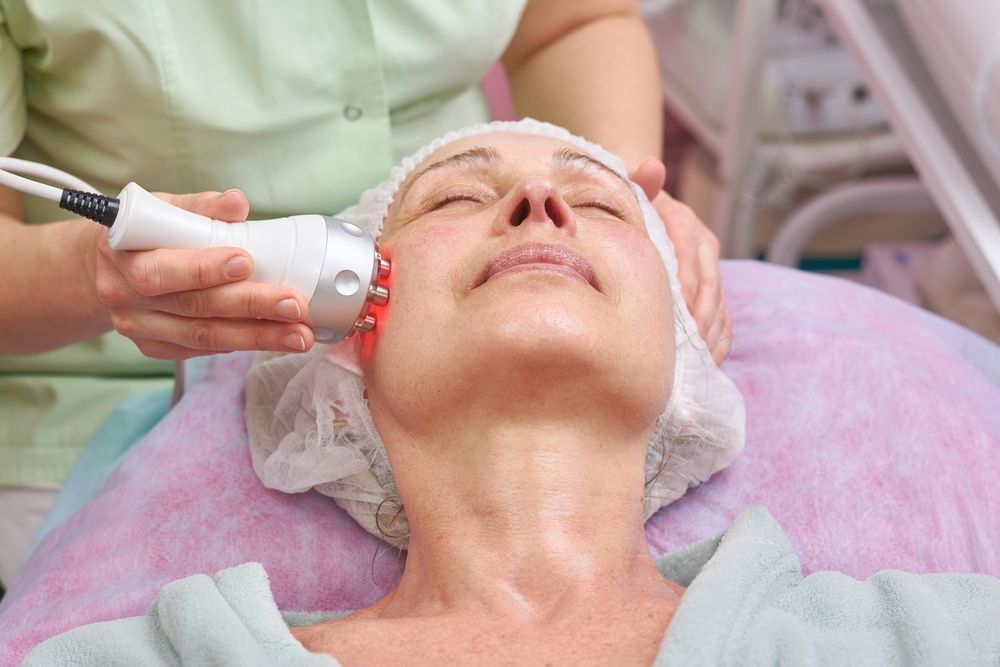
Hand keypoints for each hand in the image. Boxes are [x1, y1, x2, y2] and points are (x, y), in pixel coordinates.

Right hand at [94, 190, 313, 359]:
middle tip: (294, 306)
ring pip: (204, 336)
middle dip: (250, 307)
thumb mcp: (162, 207)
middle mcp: (126, 298)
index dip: (204, 269)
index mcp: (123, 257)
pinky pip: (202, 349)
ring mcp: (140, 328)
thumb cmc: (144, 232)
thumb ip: (200, 206)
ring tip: (299, 334)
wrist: (107, 266)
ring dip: (258, 336)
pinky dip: (240, 342)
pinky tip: (273, 337)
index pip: (163, 271)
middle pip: (195, 308)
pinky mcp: (155, 347)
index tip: (248, 262)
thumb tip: (238, 202)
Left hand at [630, 159, 731, 364]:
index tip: (676, 312)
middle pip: (709, 286)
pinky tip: (704, 363)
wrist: (638, 208)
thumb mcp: (625, 190)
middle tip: (682, 349)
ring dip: (709, 335)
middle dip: (698, 319)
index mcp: (682, 223)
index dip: (684, 284)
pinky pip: (724, 318)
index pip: (688, 255)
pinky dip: (717, 341)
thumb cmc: (624, 206)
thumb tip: (652, 167)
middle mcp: (702, 245)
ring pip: (719, 305)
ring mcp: (709, 269)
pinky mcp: (712, 288)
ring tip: (692, 363)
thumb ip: (637, 182)